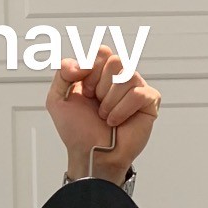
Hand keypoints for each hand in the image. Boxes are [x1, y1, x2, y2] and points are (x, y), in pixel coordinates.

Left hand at [45, 46, 160, 185]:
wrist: (90, 155)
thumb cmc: (77, 131)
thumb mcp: (57, 100)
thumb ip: (62, 72)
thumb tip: (81, 63)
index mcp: (101, 73)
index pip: (102, 52)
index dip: (91, 71)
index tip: (85, 93)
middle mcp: (120, 78)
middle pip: (115, 61)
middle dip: (100, 88)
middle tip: (97, 106)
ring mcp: (136, 88)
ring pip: (127, 76)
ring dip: (109, 103)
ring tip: (106, 117)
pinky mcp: (150, 102)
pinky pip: (139, 93)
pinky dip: (122, 110)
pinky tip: (116, 122)